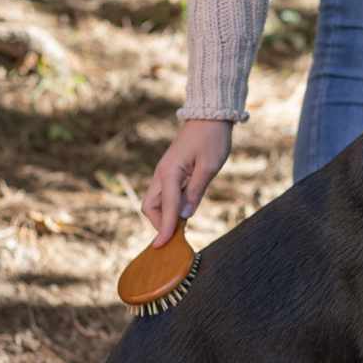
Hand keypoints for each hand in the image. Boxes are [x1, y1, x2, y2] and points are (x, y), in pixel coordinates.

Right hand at [141, 119, 232, 245]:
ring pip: (155, 202)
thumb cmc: (212, 138)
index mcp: (170, 172)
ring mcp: (164, 172)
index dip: (165, 229)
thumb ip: (196, 191)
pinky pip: (164, 194)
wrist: (209, 115)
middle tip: (177, 235)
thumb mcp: (209, 166)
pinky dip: (170, 206)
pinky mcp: (170, 172)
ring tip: (183, 224)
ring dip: (165, 216)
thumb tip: (185, 216)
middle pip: (150, 207)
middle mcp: (161, 173)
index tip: (161, 247)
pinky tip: (184, 210)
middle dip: (160, 223)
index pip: (167, 208)